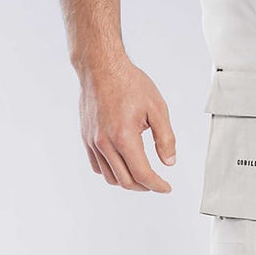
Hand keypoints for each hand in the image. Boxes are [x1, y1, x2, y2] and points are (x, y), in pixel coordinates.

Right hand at [78, 56, 175, 191]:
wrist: (100, 67)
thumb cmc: (128, 82)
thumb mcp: (157, 108)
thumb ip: (165, 138)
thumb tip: (169, 161)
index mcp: (124, 137)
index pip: (142, 174)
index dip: (157, 185)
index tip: (166, 187)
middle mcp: (105, 143)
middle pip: (126, 181)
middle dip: (144, 187)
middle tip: (157, 183)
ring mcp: (93, 141)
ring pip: (110, 177)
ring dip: (128, 181)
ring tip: (142, 175)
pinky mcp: (87, 138)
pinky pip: (98, 166)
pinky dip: (111, 172)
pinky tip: (123, 165)